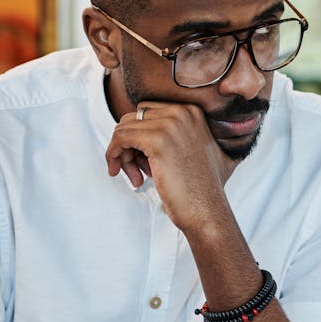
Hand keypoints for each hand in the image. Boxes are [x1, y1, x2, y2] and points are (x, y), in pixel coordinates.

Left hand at [104, 101, 234, 232]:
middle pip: (134, 119)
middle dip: (129, 143)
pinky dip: (113, 154)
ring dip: (122, 152)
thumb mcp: (205, 151)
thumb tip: (160, 132)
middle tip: (135, 167)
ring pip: (124, 128)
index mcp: (192, 111)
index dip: (140, 135)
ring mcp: (170, 125)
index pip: (148, 113)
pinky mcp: (157, 140)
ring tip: (133, 175)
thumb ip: (187, 134)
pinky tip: (118, 171)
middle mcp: (183, 113)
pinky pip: (120, 137)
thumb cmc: (203, 188)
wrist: (208, 210)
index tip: (142, 158)